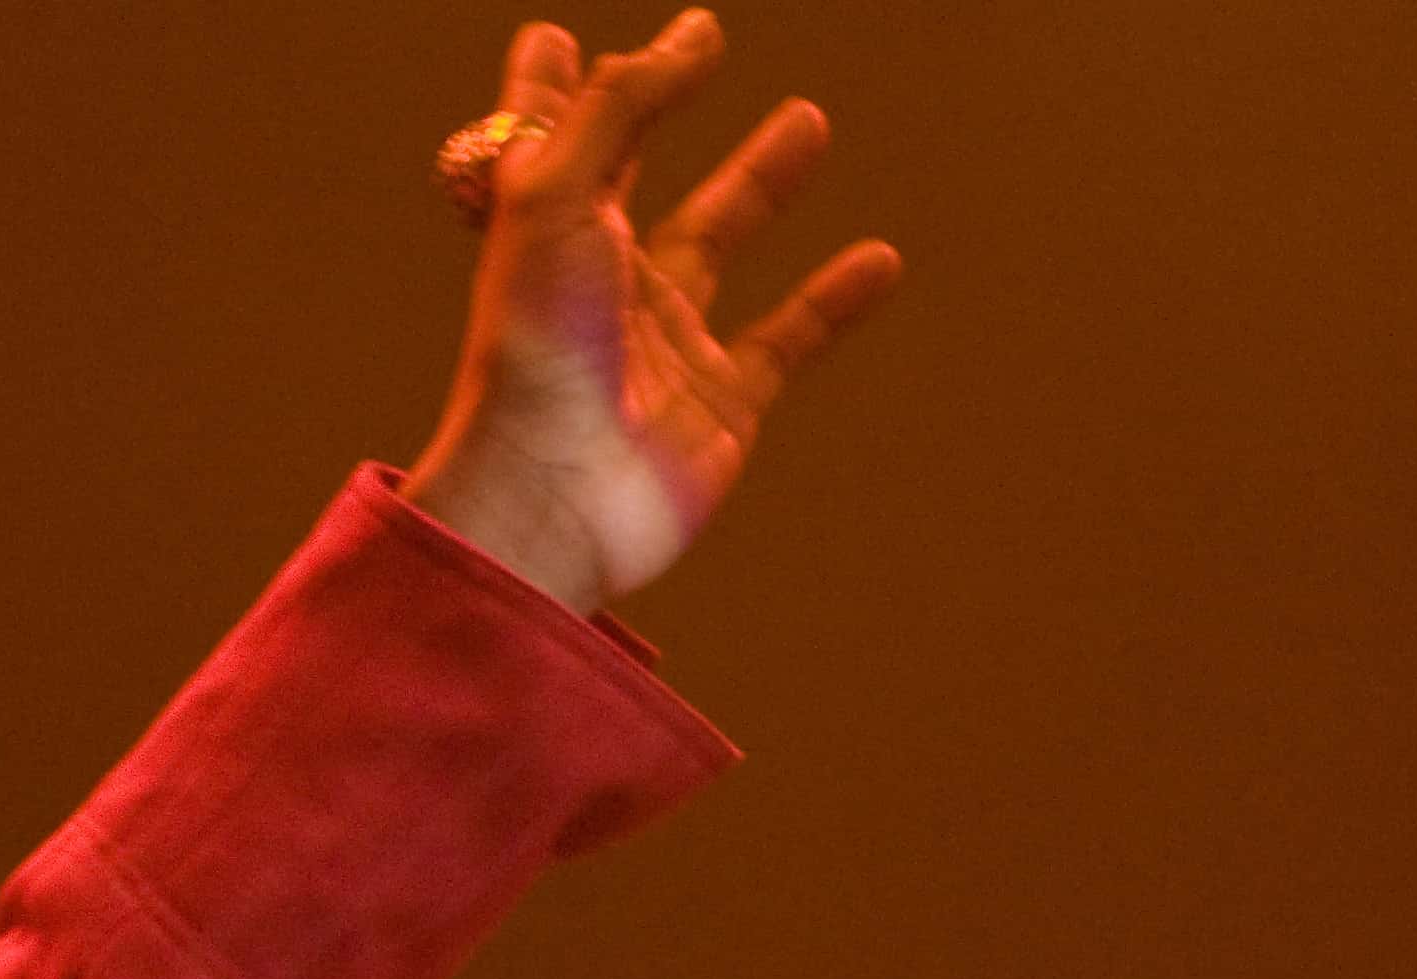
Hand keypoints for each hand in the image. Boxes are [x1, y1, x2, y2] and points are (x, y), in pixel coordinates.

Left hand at [402, 12, 902, 615]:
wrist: (552, 494)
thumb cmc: (535, 348)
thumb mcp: (556, 193)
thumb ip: (619, 105)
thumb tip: (687, 35)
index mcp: (541, 232)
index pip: (543, 140)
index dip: (550, 87)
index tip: (557, 40)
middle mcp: (594, 280)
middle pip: (629, 177)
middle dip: (657, 115)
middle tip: (701, 50)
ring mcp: (658, 341)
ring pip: (717, 240)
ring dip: (760, 182)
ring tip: (808, 119)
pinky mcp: (718, 402)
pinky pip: (787, 338)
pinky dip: (835, 301)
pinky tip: (880, 260)